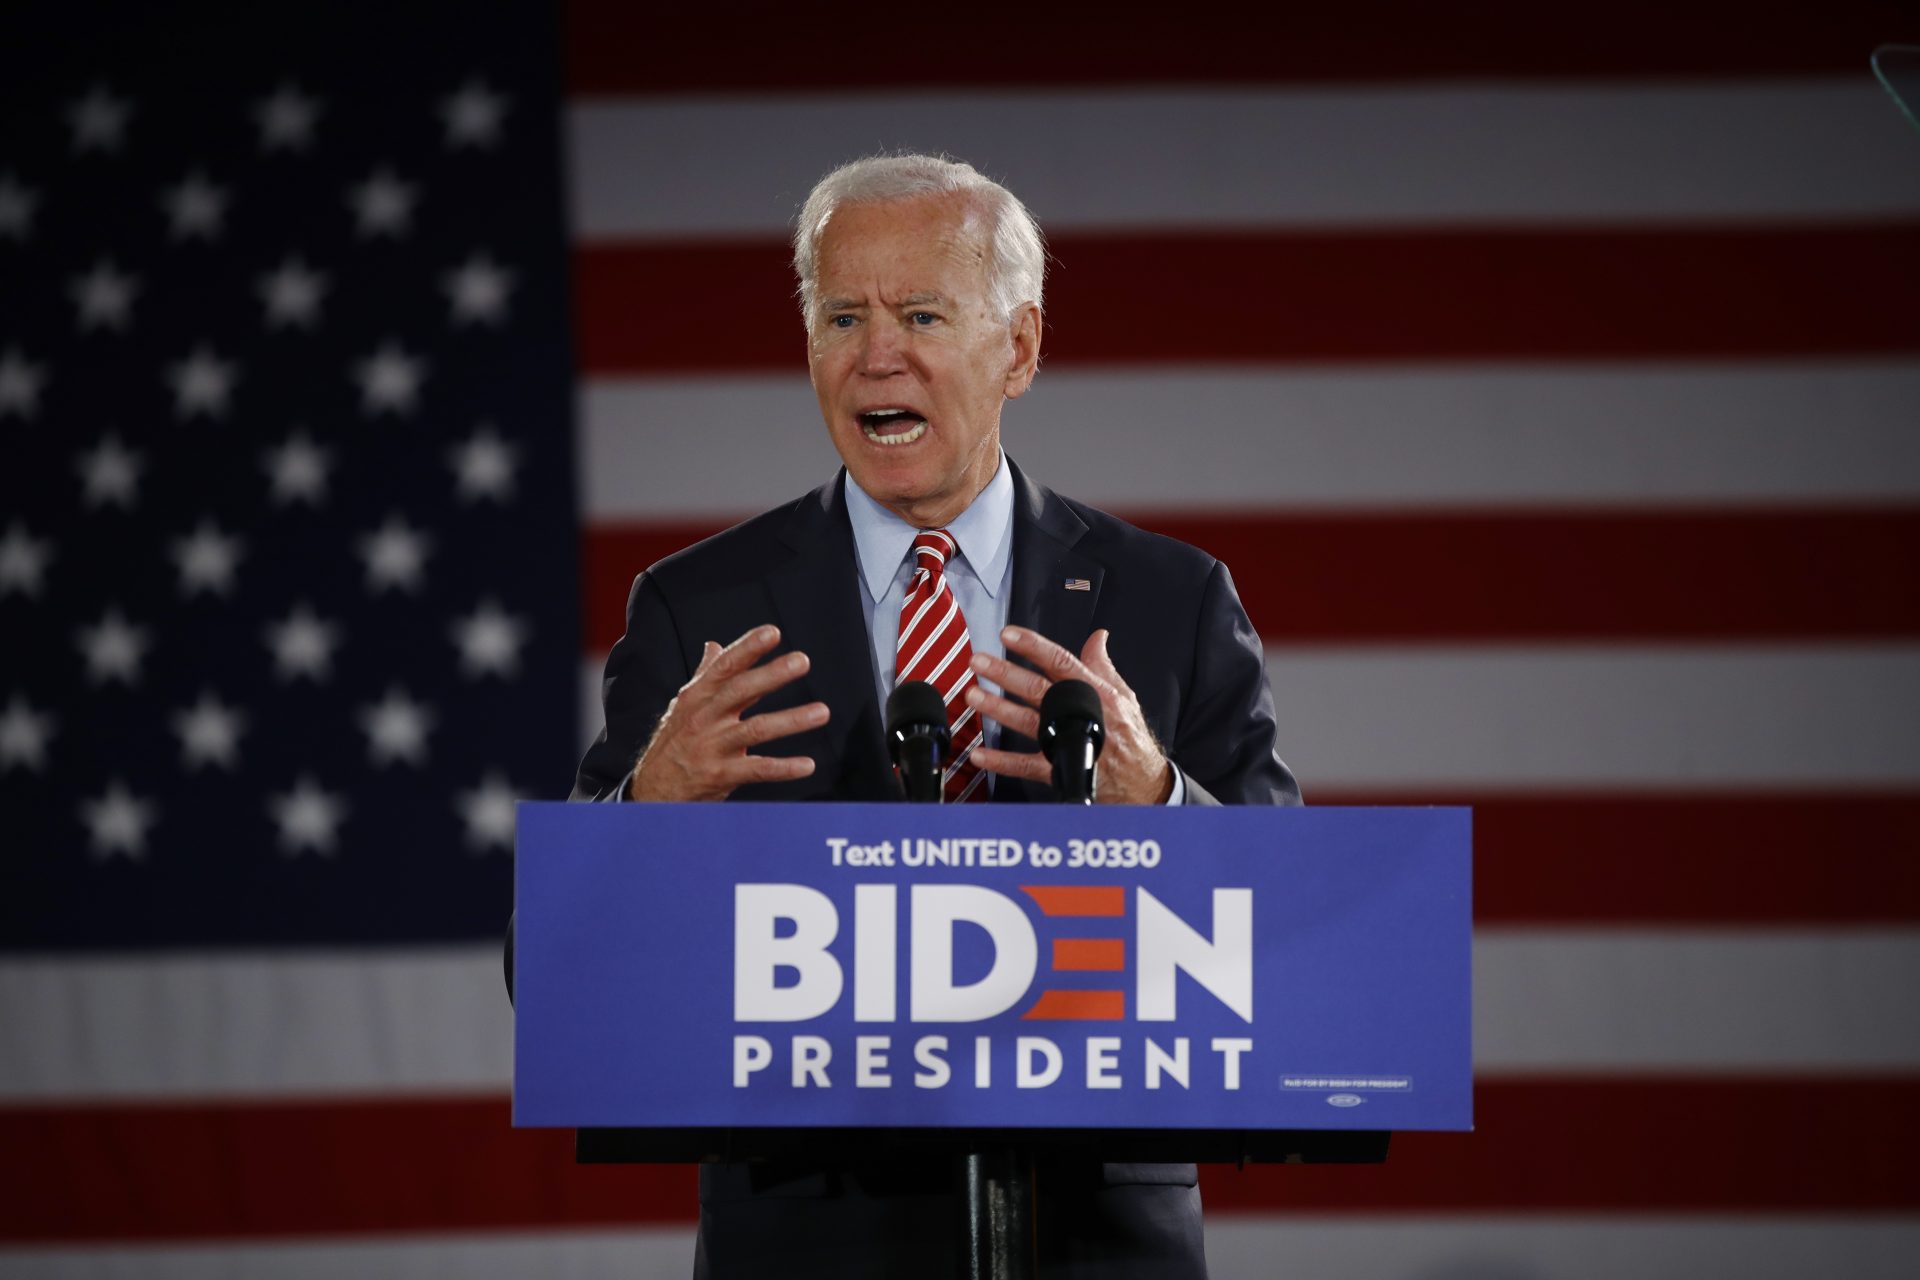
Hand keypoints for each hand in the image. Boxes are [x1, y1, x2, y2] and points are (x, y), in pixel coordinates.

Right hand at [627, 625, 827, 800]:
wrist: (653, 790)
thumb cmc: (674, 742)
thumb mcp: (684, 706)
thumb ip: (704, 675)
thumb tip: (714, 645)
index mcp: (698, 696)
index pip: (725, 667)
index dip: (748, 647)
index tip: (772, 633)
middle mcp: (705, 717)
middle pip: (741, 691)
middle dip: (772, 675)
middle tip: (802, 661)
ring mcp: (712, 746)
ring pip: (756, 729)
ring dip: (791, 720)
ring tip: (821, 712)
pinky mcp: (720, 775)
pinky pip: (757, 770)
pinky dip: (784, 768)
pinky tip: (807, 765)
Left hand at [965, 626, 1174, 804]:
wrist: (1144, 784)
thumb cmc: (1132, 738)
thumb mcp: (1124, 696)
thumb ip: (1103, 666)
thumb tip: (1098, 637)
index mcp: (1097, 693)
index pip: (1061, 661)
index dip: (1033, 646)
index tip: (1009, 634)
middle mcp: (1081, 714)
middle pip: (1037, 689)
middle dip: (1005, 673)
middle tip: (979, 661)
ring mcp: (1068, 742)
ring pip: (1027, 722)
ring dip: (997, 709)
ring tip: (974, 696)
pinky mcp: (1061, 770)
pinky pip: (1025, 765)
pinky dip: (1001, 761)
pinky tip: (981, 754)